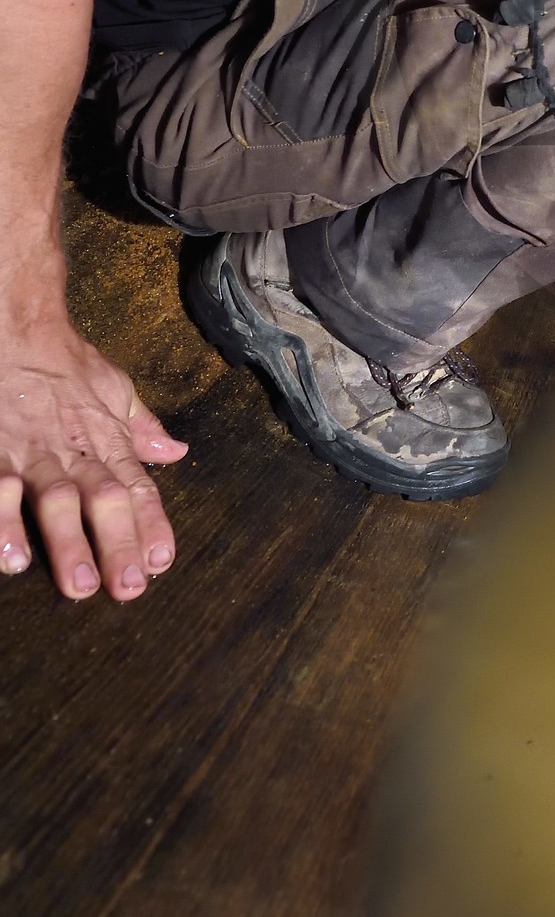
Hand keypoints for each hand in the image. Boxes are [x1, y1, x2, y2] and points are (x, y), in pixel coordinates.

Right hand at [0, 295, 186, 601]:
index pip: (136, 488)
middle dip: (116, 545)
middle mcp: (72, 451)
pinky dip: (2, 524)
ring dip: (66, 543)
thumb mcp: (112, 387)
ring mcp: (31, 453)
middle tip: (127, 589)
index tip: (160, 563)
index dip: (150, 526)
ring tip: (78, 583)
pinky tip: (9, 558)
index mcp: (105, 440)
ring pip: (53, 500)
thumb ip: (141, 426)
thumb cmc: (64, 362)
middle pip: (101, 500)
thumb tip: (175, 451)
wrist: (18, 327)